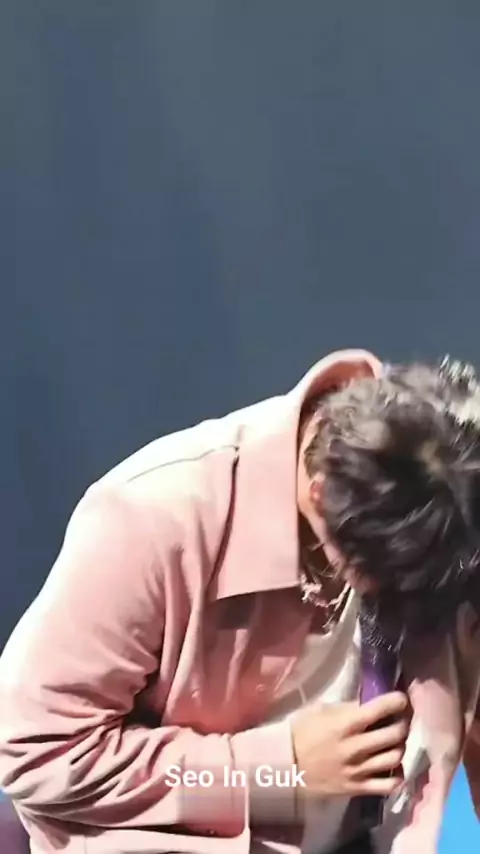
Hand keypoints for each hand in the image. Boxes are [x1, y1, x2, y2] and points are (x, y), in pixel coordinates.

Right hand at [291, 691, 408, 798]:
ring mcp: (359, 770)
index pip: (381, 708)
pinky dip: (397, 775)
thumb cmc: (301, 732)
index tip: (401, 699)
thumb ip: (347, 708)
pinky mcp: (358, 788)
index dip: (397, 701)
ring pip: (395, 757)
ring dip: (400, 746)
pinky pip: (388, 785)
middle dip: (403, 723)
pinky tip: (394, 767)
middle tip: (401, 719)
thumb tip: (368, 704)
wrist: (286, 766)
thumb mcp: (320, 710)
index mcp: (345, 723)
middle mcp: (356, 747)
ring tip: (395, 742)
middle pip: (395, 734)